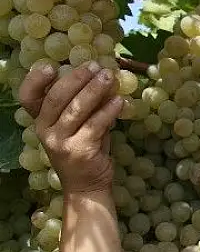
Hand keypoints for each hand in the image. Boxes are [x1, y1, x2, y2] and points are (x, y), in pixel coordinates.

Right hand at [19, 62, 123, 193]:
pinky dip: (109, 110)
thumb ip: (87, 105)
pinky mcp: (79, 150)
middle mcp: (45, 130)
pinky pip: (95, 124)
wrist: (87, 186)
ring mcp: (60, 142)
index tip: (50, 65)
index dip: (35, 81)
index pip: (28, 98)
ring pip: (76, 109)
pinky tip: (119, 101)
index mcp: (41, 121)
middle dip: (77, 78)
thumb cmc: (85, 150)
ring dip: (95, 90)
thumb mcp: (81, 125)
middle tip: (96, 66)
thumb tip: (104, 78)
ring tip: (110, 77)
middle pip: (56, 98)